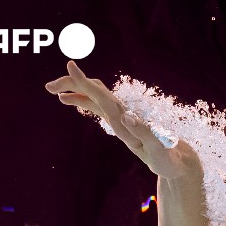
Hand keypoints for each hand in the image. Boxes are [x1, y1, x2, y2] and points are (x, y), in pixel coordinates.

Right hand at [45, 60, 202, 180]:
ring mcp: (120, 115)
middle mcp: (122, 112)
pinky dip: (82, 100)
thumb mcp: (156, 149)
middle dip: (72, 84)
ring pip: (93, 95)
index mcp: (126, 116)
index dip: (85, 81)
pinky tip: (69, 100)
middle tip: (49, 87)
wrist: (176, 160)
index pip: (102, 94)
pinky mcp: (120, 122)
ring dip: (73, 90)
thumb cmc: (167, 157)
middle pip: (94, 90)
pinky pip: (97, 106)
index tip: (70, 65)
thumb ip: (143, 132)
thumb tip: (126, 115)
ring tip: (52, 90)